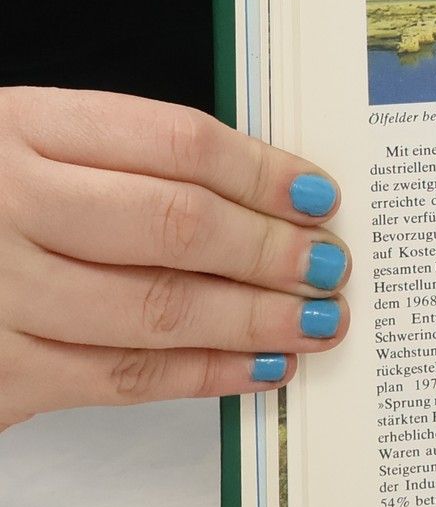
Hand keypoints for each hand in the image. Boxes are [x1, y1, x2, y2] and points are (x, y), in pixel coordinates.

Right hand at [0, 87, 350, 430]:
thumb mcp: (34, 145)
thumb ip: (132, 160)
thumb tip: (272, 193)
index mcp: (24, 128)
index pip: (176, 143)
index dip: (263, 172)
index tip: (320, 195)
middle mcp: (7, 206)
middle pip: (174, 225)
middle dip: (272, 251)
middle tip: (332, 265)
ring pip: (155, 309)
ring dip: (253, 320)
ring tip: (316, 321)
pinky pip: (120, 378)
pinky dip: (203, 375)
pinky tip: (257, 368)